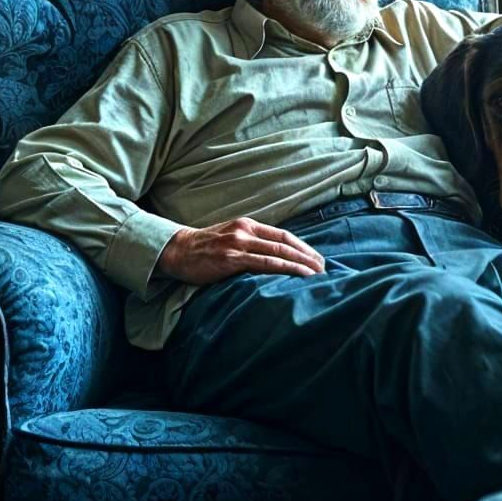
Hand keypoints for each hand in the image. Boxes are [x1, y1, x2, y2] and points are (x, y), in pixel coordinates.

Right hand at [158, 218, 325, 284]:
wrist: (177, 251)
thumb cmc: (206, 248)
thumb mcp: (231, 238)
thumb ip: (252, 243)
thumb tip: (276, 256)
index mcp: (248, 224)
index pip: (284, 235)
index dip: (303, 247)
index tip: (317, 259)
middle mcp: (246, 230)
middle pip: (286, 242)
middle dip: (307, 256)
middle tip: (324, 268)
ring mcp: (238, 243)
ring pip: (278, 252)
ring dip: (300, 264)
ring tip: (316, 275)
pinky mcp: (231, 259)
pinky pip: (264, 264)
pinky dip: (284, 269)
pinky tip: (296, 276)